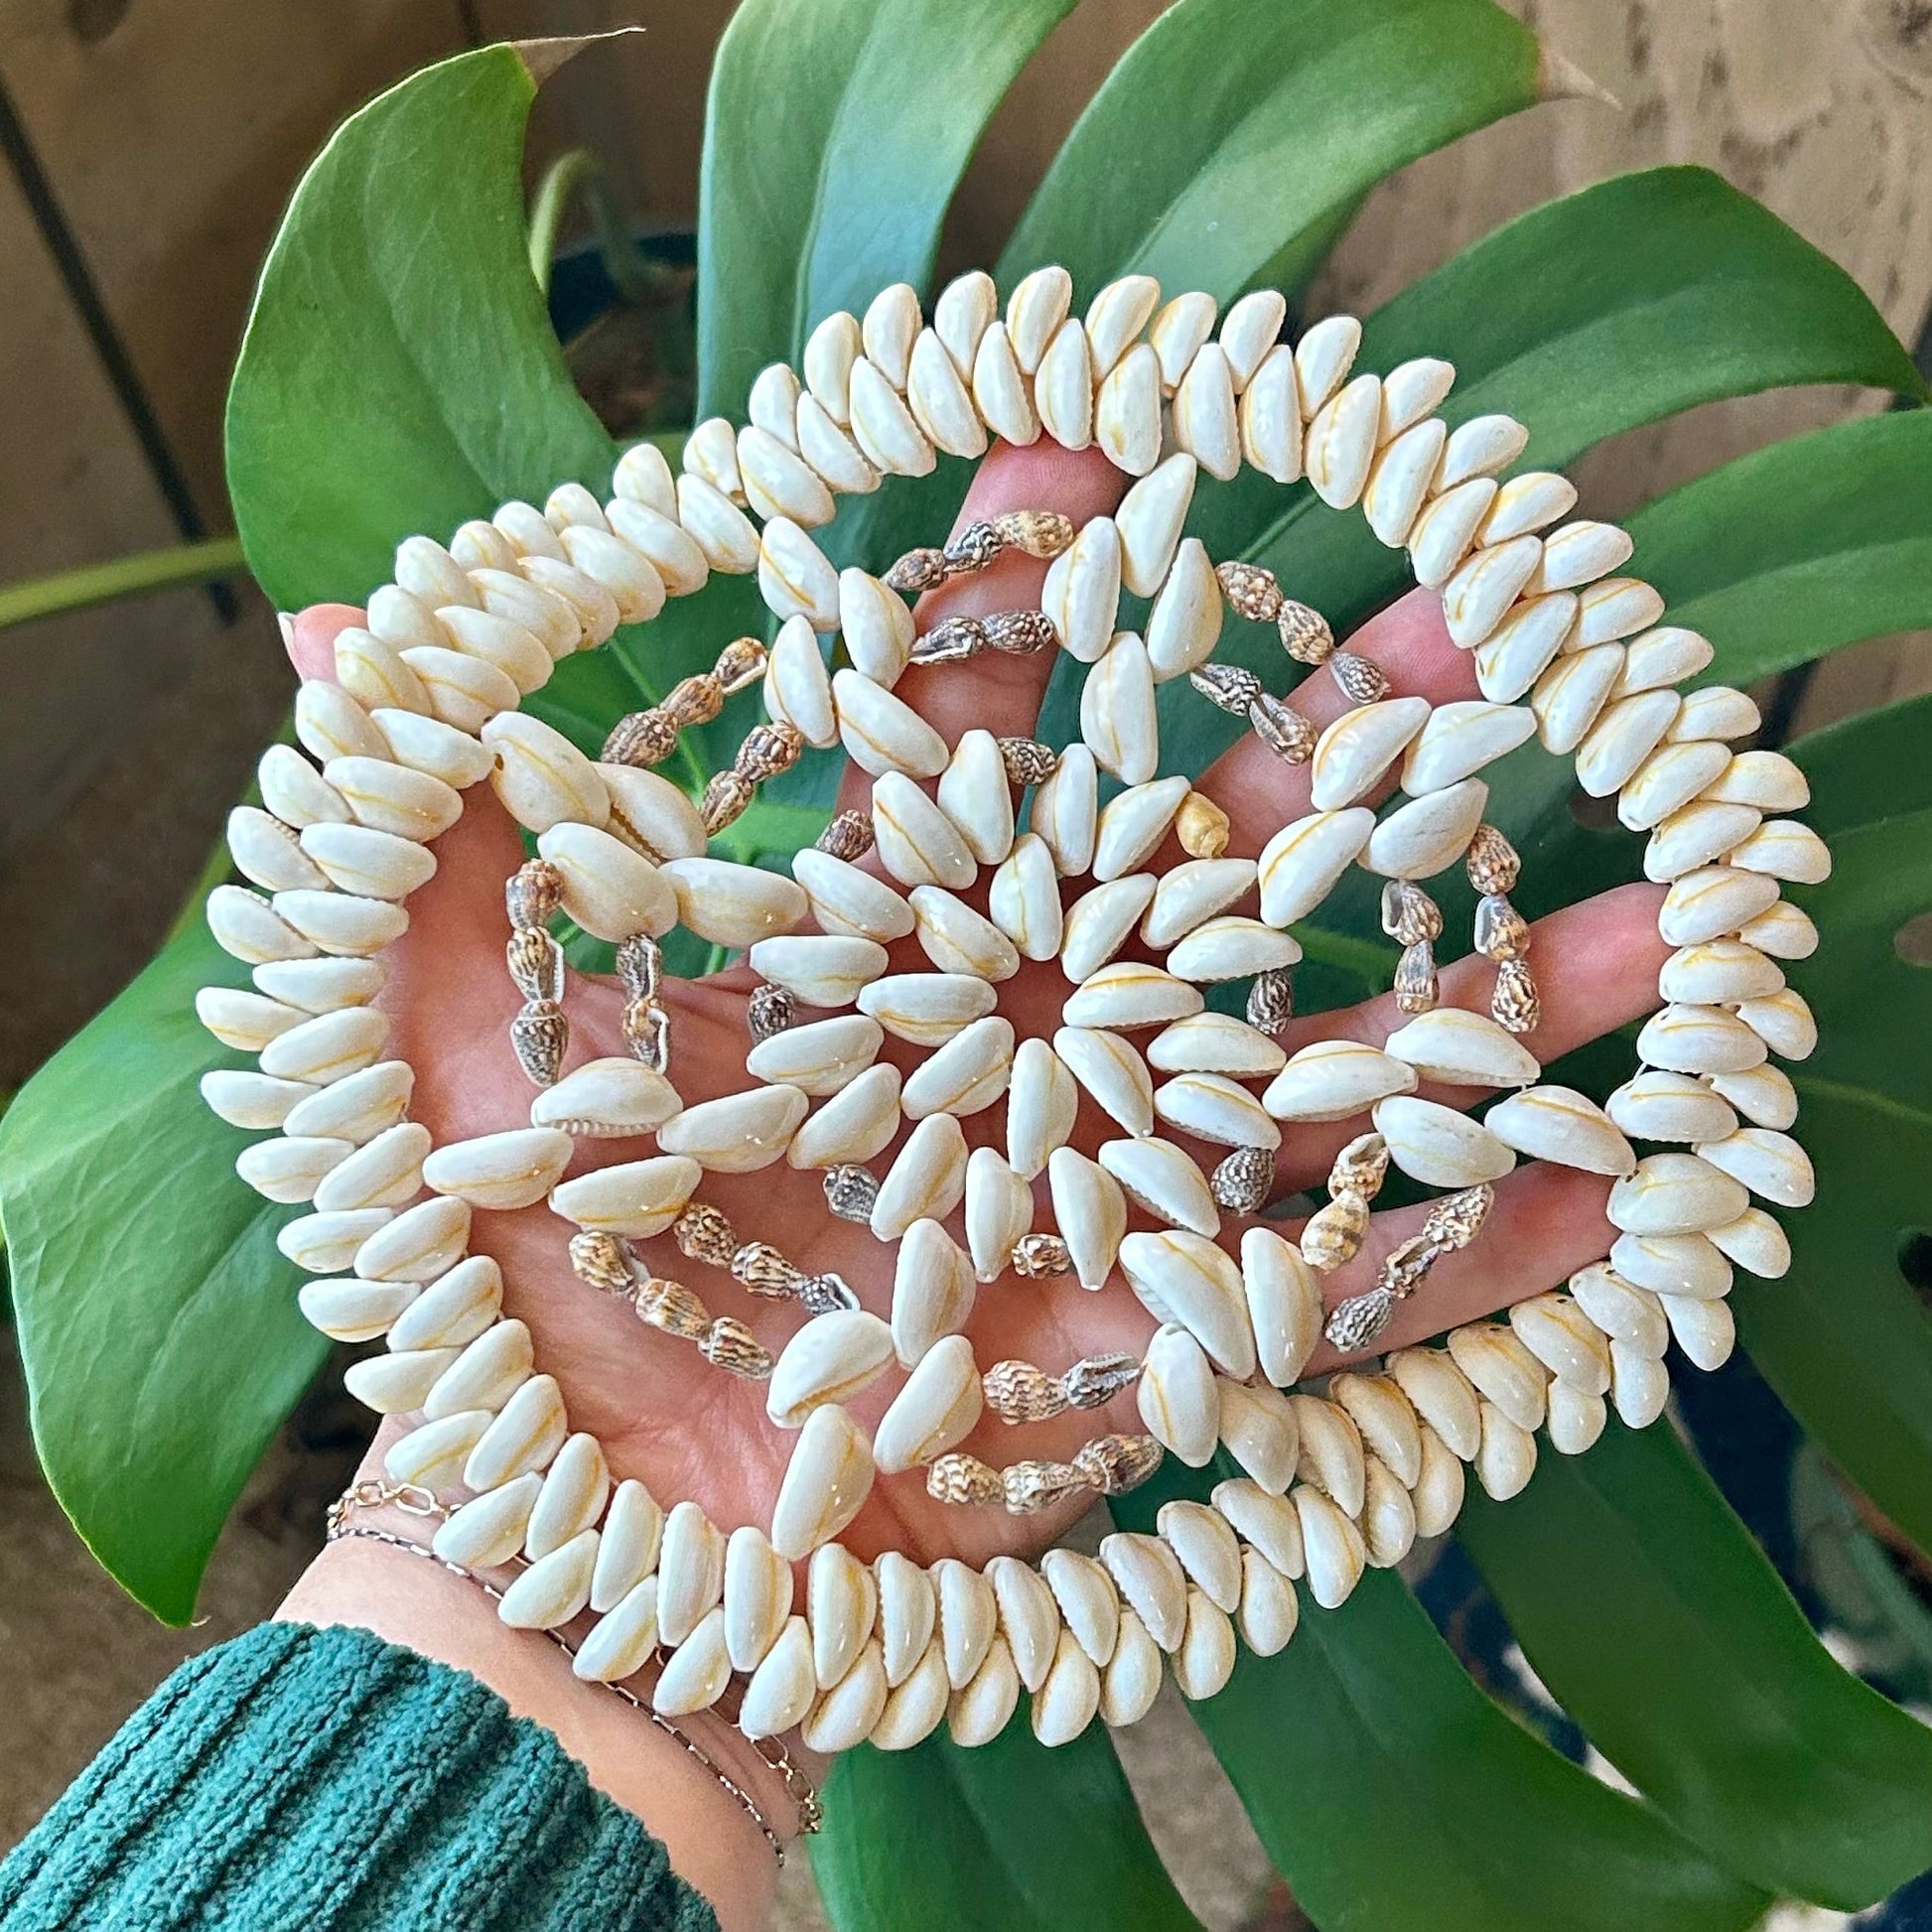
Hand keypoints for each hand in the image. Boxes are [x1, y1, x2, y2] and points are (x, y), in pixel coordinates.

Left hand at [284, 437, 1667, 1573]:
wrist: (579, 1549)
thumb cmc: (498, 1282)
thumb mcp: (426, 1031)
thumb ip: (414, 822)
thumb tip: (330, 608)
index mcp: (880, 950)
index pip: (999, 733)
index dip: (1050, 592)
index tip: (1119, 453)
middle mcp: (1013, 1045)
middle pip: (1201, 878)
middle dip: (1335, 746)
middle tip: (1475, 621)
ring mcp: (1103, 1188)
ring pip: (1316, 1063)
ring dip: (1489, 986)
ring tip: (1658, 902)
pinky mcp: (1159, 1343)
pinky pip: (1346, 1287)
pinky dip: (1485, 1249)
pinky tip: (1633, 1177)